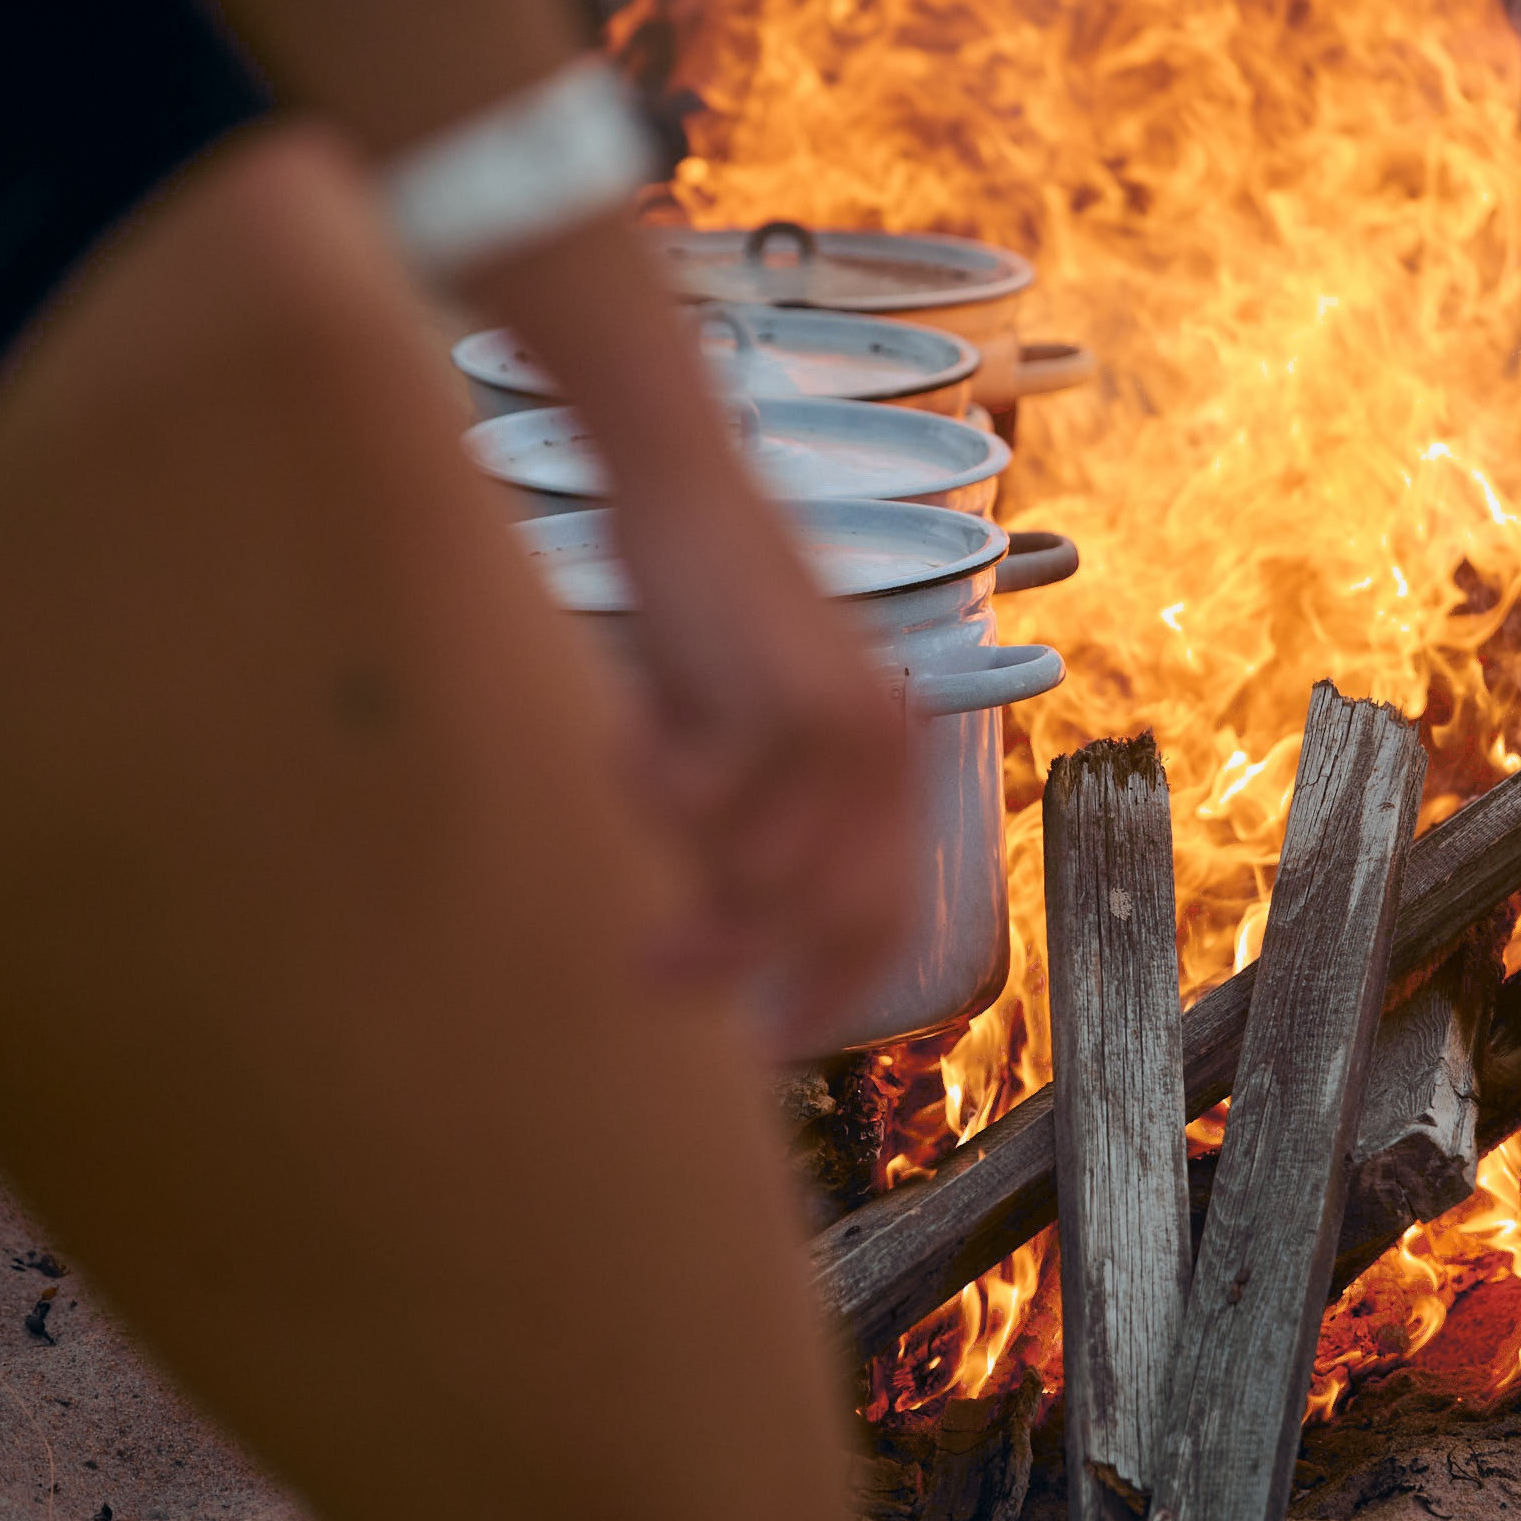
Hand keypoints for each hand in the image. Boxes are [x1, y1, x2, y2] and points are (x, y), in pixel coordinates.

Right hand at [610, 461, 917, 1053]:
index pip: (887, 918)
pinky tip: (627, 732)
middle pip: (835, 918)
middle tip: (651, 975)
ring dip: (683, 873)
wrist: (684, 481)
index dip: (834, 991)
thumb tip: (720, 934)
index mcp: (894, 764)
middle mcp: (890, 753)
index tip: (770, 1039)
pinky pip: (713, 806)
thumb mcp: (737, 725)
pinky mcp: (789, 696)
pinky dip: (657, 787)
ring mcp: (850, 726)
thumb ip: (748, 819)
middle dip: (741, 965)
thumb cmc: (702, 605)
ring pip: (767, 874)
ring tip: (626, 818)